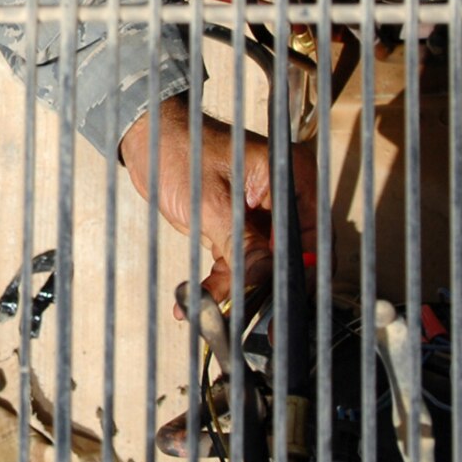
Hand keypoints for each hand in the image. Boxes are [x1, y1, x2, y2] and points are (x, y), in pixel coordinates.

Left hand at [117, 95, 316, 315]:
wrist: (147, 138)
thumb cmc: (181, 150)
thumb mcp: (212, 201)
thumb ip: (241, 242)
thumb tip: (266, 277)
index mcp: (291, 177)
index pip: (314, 235)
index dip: (306, 272)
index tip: (291, 302)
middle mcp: (283, 196)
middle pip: (291, 254)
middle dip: (271, 287)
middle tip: (263, 323)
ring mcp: (260, 214)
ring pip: (262, 264)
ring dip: (239, 288)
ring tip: (213, 308)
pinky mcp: (238, 227)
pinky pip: (238, 261)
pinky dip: (221, 280)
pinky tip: (199, 297)